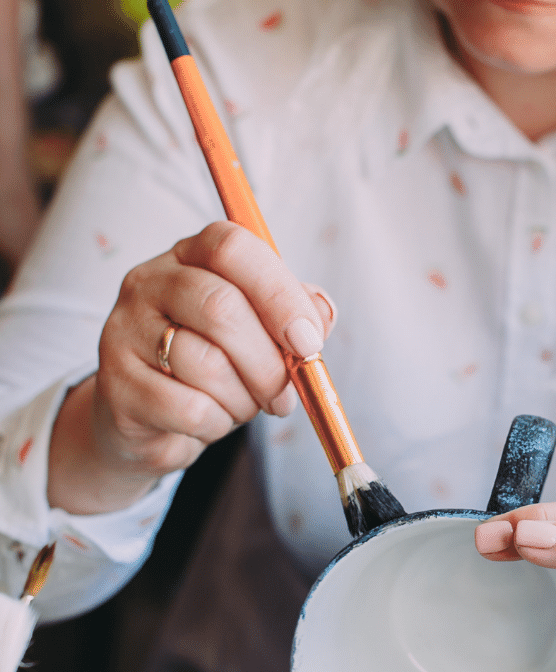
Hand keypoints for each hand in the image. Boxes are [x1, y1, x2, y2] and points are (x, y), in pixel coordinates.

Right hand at [48, 221, 335, 513]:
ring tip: (243, 406)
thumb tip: (322, 313)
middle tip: (285, 395)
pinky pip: (189, 408)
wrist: (152, 420)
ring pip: (206, 364)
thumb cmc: (218, 366)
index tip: (308, 341)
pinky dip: (217, 424)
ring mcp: (124, 330)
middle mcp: (149, 282)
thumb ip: (296, 315)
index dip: (279, 294)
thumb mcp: (262, 333)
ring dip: (244, 399)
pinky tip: (212, 421)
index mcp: (190, 256)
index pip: (232, 247)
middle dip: (269, 362)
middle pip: (221, 307)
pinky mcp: (116, 385)